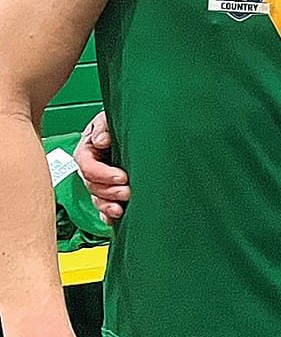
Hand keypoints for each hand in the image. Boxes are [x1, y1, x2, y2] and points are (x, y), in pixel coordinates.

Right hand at [74, 110, 127, 224]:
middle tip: (127, 192)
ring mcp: (100, 180)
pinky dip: (107, 215)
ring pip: (97, 197)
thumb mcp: (109, 118)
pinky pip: (104, 207)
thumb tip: (101, 140)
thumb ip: (103, 127)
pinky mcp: (109, 190)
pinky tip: (114, 219)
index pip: (87, 165)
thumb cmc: (118, 122)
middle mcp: (92, 167)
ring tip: (120, 209)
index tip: (122, 177)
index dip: (102, 173)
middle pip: (91, 184)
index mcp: (87, 149)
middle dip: (108, 191)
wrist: (137, 127)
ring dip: (107, 205)